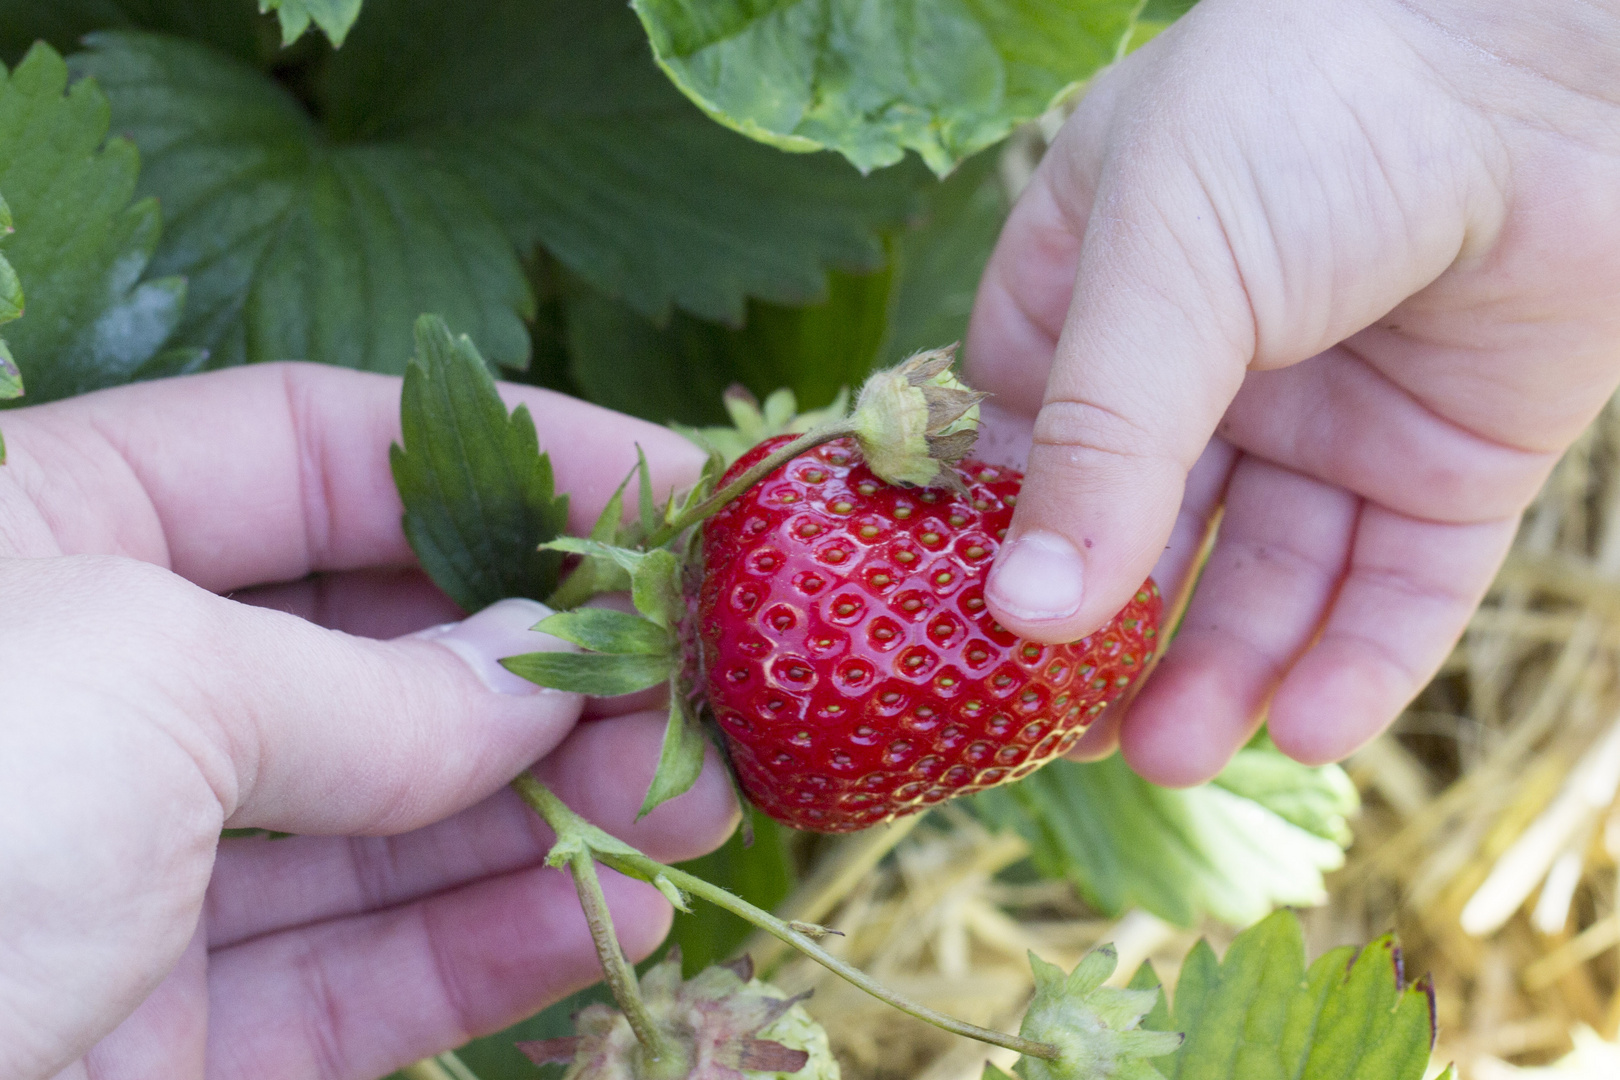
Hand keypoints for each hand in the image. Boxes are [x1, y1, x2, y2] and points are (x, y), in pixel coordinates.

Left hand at [0, 365, 738, 1078]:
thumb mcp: (139, 685)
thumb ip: (363, 687)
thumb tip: (529, 677)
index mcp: (52, 535)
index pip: (323, 448)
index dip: (506, 454)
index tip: (668, 485)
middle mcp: (100, 696)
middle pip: (381, 643)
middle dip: (551, 652)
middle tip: (704, 674)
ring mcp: (137, 880)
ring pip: (392, 819)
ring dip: (555, 801)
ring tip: (700, 790)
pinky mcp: (167, 1045)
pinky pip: (360, 980)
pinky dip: (493, 946)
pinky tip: (611, 907)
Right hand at [968, 0, 1619, 784]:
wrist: (1551, 52)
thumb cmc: (1314, 106)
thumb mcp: (1166, 265)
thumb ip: (1099, 444)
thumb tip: (1020, 613)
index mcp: (1105, 294)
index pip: (1033, 449)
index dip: (1006, 551)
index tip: (972, 651)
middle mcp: (1211, 368)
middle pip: (1148, 537)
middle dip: (1115, 641)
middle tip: (1073, 742)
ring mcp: (1330, 420)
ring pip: (1266, 579)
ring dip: (1222, 673)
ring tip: (1173, 757)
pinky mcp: (1447, 464)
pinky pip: (1395, 585)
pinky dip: (1357, 660)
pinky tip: (1312, 726)